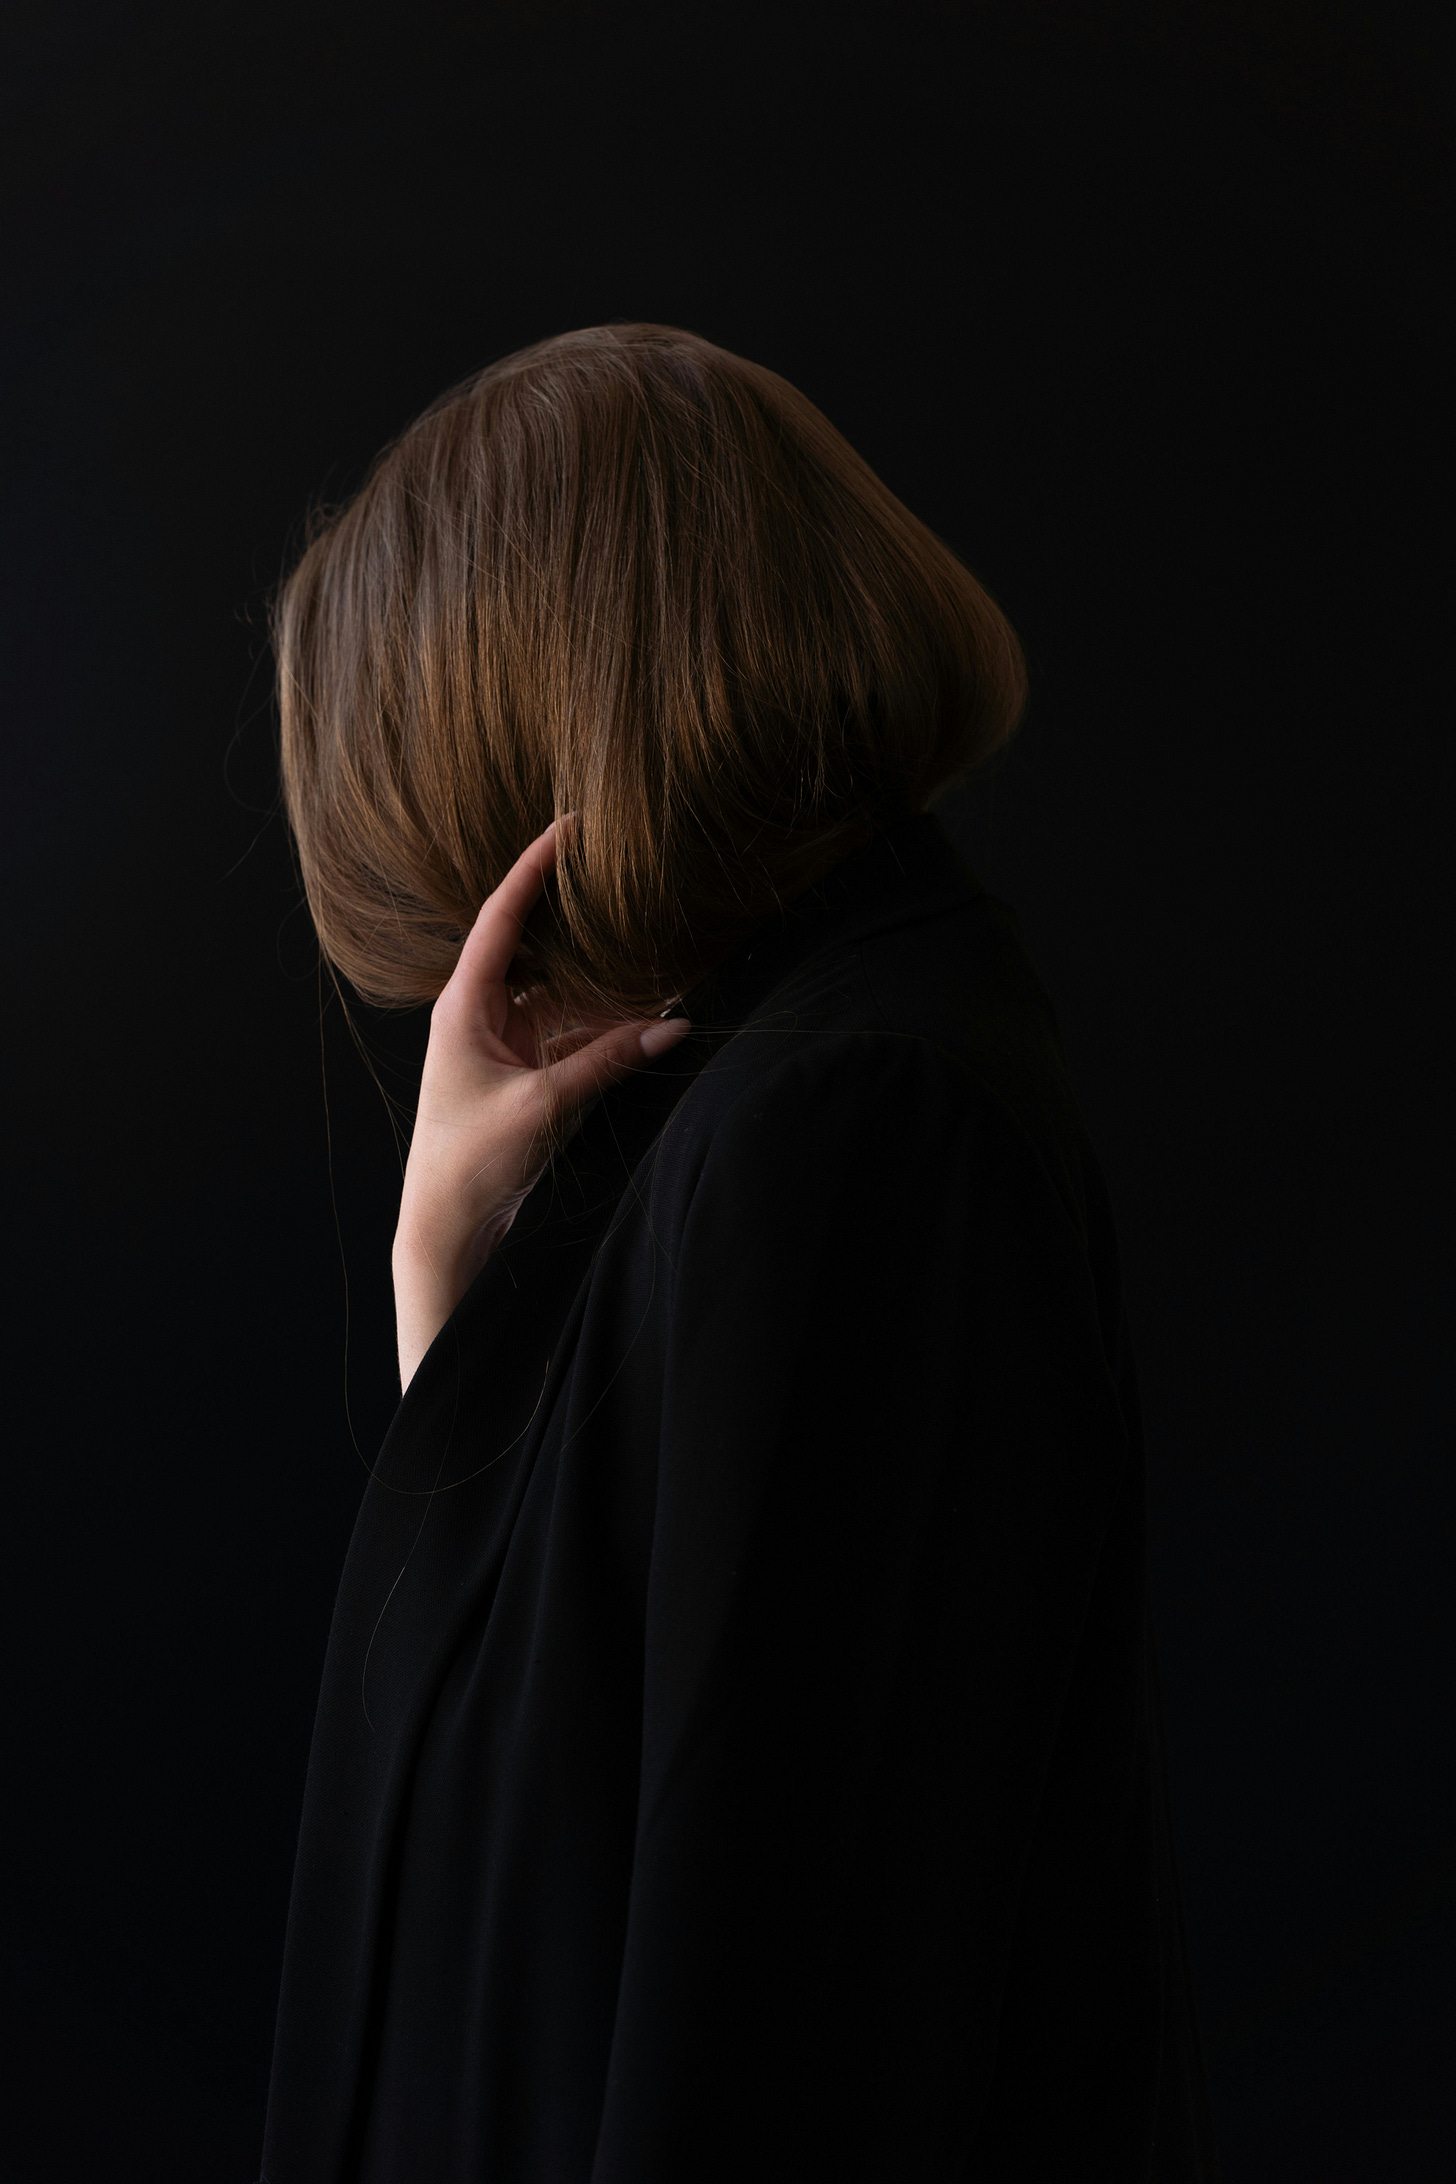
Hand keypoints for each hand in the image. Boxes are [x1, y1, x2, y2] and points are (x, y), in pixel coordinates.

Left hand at [391, 820, 690, 1389]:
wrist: (447, 1230)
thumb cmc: (471, 1164)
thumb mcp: (544, 1106)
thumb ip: (608, 1062)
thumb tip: (674, 1025)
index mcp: (464, 1006)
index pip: (502, 916)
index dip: (536, 866)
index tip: (569, 823)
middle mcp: (480, 1015)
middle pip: (536, 947)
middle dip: (580, 918)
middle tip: (623, 878)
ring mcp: (502, 1044)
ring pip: (562, 993)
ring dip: (602, 982)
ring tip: (652, 951)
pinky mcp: (524, 1075)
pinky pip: (571, 1033)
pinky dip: (605, 1026)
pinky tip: (646, 1019)